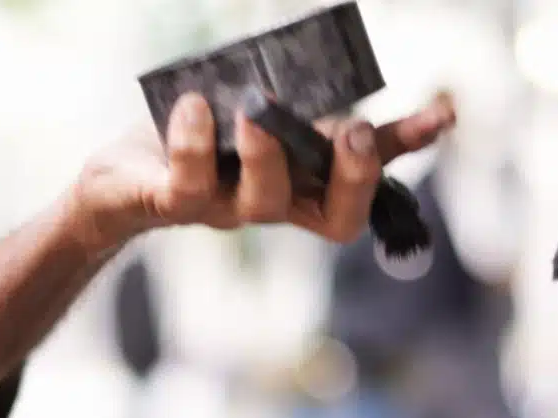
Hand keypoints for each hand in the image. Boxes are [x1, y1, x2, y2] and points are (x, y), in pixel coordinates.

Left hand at [69, 92, 455, 251]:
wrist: (114, 186)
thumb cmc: (191, 142)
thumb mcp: (243, 113)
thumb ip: (283, 97)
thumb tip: (315, 59)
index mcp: (303, 183)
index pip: (367, 175)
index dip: (405, 149)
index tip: (443, 114)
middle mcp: (275, 204)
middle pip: (336, 218)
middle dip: (353, 178)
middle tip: (354, 133)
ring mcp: (226, 210)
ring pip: (265, 201)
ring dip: (268, 153)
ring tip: (256, 109)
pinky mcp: (172, 204)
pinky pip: (187, 184)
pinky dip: (192, 142)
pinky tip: (194, 105)